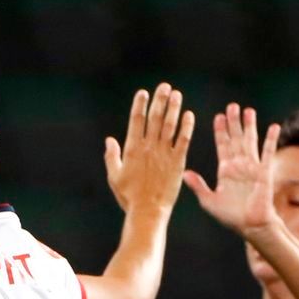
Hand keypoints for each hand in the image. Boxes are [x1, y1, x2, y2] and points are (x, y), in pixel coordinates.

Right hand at [104, 83, 193, 214]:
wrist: (148, 211)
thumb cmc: (129, 197)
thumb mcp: (114, 177)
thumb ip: (112, 157)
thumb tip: (110, 140)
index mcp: (132, 149)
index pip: (136, 121)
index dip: (140, 105)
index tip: (144, 93)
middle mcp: (148, 148)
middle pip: (155, 118)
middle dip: (160, 100)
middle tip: (165, 87)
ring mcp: (164, 154)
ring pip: (170, 126)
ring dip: (173, 108)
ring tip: (177, 95)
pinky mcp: (177, 162)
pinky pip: (183, 140)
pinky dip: (186, 127)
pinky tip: (189, 115)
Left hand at [184, 103, 279, 236]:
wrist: (250, 226)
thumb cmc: (230, 216)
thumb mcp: (209, 201)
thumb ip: (198, 186)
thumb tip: (185, 173)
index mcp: (225, 170)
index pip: (222, 145)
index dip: (220, 131)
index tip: (218, 116)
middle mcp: (239, 165)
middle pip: (236, 139)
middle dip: (233, 123)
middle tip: (232, 106)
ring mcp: (252, 167)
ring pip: (250, 141)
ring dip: (249, 126)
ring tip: (248, 110)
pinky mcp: (264, 172)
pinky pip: (268, 153)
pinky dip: (271, 140)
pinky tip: (274, 127)